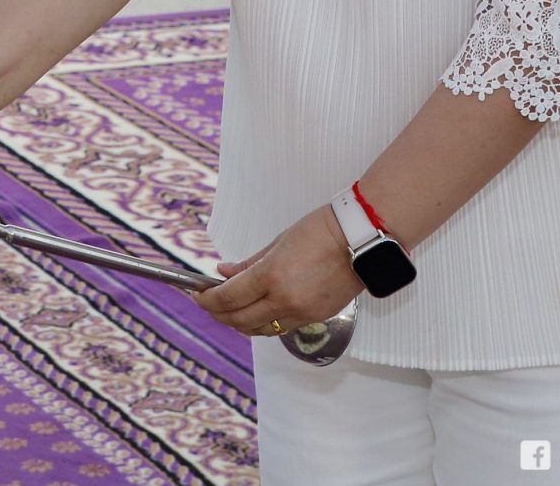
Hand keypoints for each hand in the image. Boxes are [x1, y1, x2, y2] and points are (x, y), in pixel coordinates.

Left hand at [198, 202, 363, 338]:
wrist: (361, 239)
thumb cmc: (321, 230)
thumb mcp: (278, 242)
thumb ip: (249, 263)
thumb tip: (223, 273)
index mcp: (272, 277)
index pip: (229, 299)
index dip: (208, 300)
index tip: (197, 295)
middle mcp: (286, 300)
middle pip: (240, 320)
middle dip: (219, 315)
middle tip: (208, 304)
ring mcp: (303, 313)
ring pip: (261, 330)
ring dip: (240, 323)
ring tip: (229, 310)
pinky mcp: (318, 317)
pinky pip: (283, 328)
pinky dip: (265, 323)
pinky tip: (258, 311)